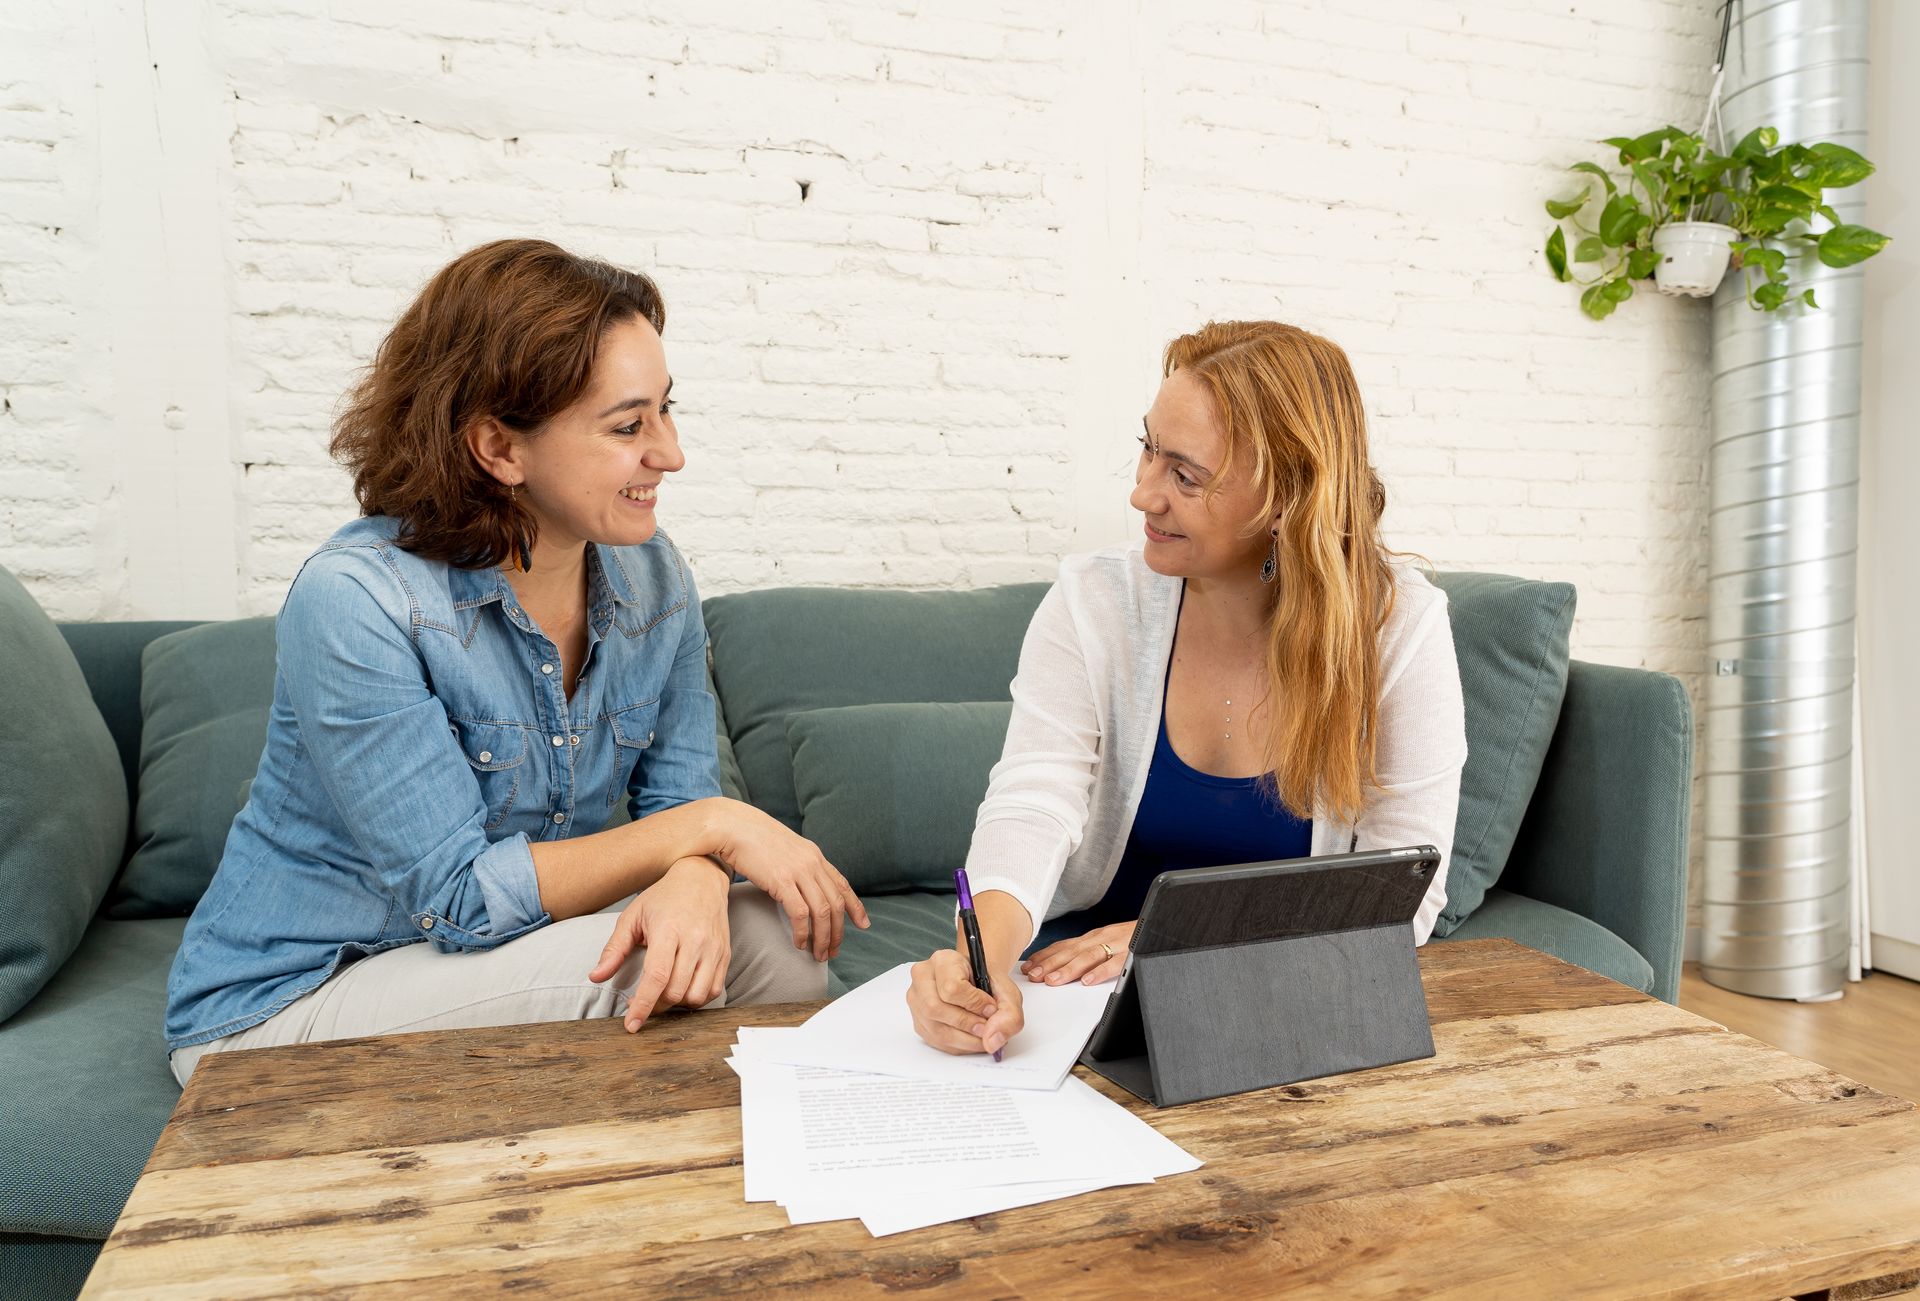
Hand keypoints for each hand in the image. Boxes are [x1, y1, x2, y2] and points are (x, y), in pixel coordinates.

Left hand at [589, 856, 731, 1030]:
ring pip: (697, 995)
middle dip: (656, 1005)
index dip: (643, 1005)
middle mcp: (695, 940)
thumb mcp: (632, 917)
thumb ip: (614, 949)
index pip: (656, 977)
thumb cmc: (663, 898)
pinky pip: (714, 990)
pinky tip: (683, 989)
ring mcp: (714, 948)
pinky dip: (697, 999)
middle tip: (643, 1002)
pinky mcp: (725, 954)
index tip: (631, 1024)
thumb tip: (596, 977)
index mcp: (669, 930)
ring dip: (678, 1004)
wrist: (701, 879)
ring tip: (664, 994)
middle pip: (676, 990)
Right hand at [706, 800, 869, 961]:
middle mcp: (812, 862)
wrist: (732, 825)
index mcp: (814, 855)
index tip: (864, 924)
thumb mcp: (784, 848)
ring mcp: (798, 871)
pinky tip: (799, 943)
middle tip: (834, 951)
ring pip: (822, 911)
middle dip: (838, 931)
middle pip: (836, 903)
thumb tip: (801, 884)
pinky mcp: (781, 880)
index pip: (842, 884)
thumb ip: (797, 864)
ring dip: (823, 937)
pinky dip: (803, 932)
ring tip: (818, 954)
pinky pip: (800, 913)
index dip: (856, 906)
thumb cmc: (751, 838)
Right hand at [907, 947, 1025, 1055]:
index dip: (974, 1003)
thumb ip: (1009, 1013)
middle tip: (987, 1028)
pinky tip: (972, 1039)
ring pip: (935, 1029)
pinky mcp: (918, 1021)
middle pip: (936, 1009)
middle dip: (967, 1025)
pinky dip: (959, 1046)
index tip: (991, 1008)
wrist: (976, 983)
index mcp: (943, 960)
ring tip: (983, 1036)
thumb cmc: (986, 982)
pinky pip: (936, 1042)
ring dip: (965, 1040)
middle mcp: (923, 978)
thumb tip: (993, 1041)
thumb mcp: (1007, 990)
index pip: (951, 987)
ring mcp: (916, 1001)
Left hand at [1023, 921, 1134, 986]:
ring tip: (1053, 980)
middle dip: (1050, 964)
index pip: (1064, 945)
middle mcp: (1102, 937)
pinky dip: (1101, 972)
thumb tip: (1062, 965)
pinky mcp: (1133, 952)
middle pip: (1071, 951)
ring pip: (1089, 957)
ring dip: (1069, 969)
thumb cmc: (1136, 936)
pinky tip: (1089, 981)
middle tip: (1033, 977)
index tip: (1028, 967)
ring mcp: (1117, 944)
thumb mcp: (1109, 941)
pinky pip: (1116, 963)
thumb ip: (1089, 952)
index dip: (1045, 956)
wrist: (1166, 923)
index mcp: (1094, 937)